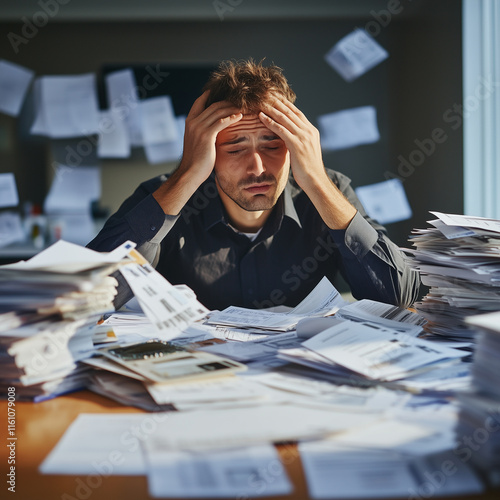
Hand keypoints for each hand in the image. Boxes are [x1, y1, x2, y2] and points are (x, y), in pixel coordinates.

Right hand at [153, 91, 241, 214]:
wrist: (190, 173)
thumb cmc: (196, 161)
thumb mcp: (197, 142)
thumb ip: (204, 132)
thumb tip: (215, 130)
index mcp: (190, 122)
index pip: (200, 101)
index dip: (212, 95)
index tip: (225, 94)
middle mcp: (193, 122)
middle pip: (213, 105)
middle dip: (227, 101)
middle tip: (240, 101)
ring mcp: (199, 128)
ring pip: (218, 111)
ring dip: (232, 108)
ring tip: (243, 107)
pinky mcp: (206, 135)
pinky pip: (221, 122)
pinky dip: (232, 117)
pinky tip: (240, 117)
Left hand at [258, 95, 324, 190]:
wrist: (315, 180)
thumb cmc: (308, 169)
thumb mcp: (305, 151)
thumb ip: (299, 141)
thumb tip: (289, 138)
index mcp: (311, 131)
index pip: (296, 112)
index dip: (284, 103)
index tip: (274, 96)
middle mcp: (308, 131)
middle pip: (290, 111)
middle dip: (276, 101)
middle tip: (264, 94)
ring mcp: (303, 137)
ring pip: (284, 118)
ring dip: (271, 108)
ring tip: (260, 102)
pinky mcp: (297, 144)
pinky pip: (281, 129)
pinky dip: (270, 122)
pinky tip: (261, 117)